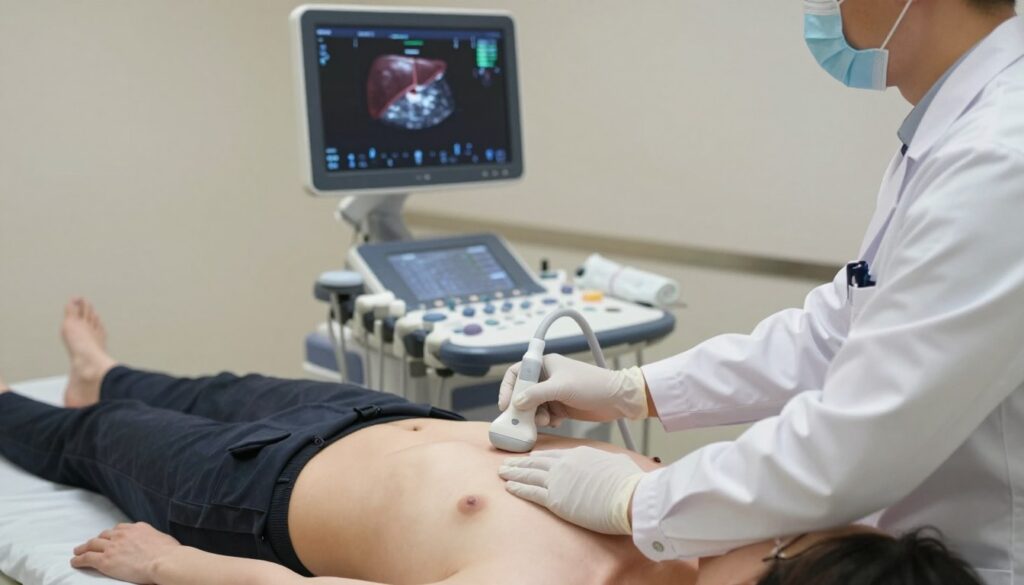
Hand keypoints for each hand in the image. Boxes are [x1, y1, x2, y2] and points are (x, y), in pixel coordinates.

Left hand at [71, 522, 180, 583]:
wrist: (165, 561)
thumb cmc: (171, 554)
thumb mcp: (165, 540)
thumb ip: (157, 540)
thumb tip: (160, 544)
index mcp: (138, 528)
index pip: (121, 528)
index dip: (113, 534)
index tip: (110, 537)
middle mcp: (123, 534)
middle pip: (105, 535)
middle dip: (97, 539)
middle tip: (91, 543)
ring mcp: (113, 547)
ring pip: (92, 544)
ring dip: (83, 548)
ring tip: (78, 551)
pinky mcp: (106, 560)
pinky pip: (87, 558)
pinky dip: (79, 559)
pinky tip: (74, 561)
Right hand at [498, 354, 648, 426]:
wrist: (618, 399)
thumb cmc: (591, 385)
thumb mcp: (561, 388)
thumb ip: (536, 395)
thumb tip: (516, 403)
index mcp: (546, 365)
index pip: (517, 373)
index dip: (508, 388)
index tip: (505, 405)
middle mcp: (547, 378)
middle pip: (523, 394)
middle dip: (523, 408)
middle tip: (523, 421)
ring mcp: (554, 393)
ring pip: (534, 407)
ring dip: (536, 417)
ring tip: (547, 421)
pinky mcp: (562, 407)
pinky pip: (545, 415)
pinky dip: (548, 421)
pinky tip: (558, 421)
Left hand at [499, 446, 644, 534]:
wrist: (630, 496)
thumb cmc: (629, 482)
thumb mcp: (618, 462)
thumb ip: (607, 462)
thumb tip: (610, 464)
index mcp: (580, 454)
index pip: (554, 455)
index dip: (539, 457)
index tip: (530, 457)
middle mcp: (565, 464)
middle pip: (537, 462)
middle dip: (521, 462)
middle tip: (507, 462)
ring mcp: (558, 480)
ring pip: (529, 474)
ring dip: (514, 473)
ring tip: (502, 472)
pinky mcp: (555, 499)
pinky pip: (531, 492)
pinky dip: (518, 488)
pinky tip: (508, 487)